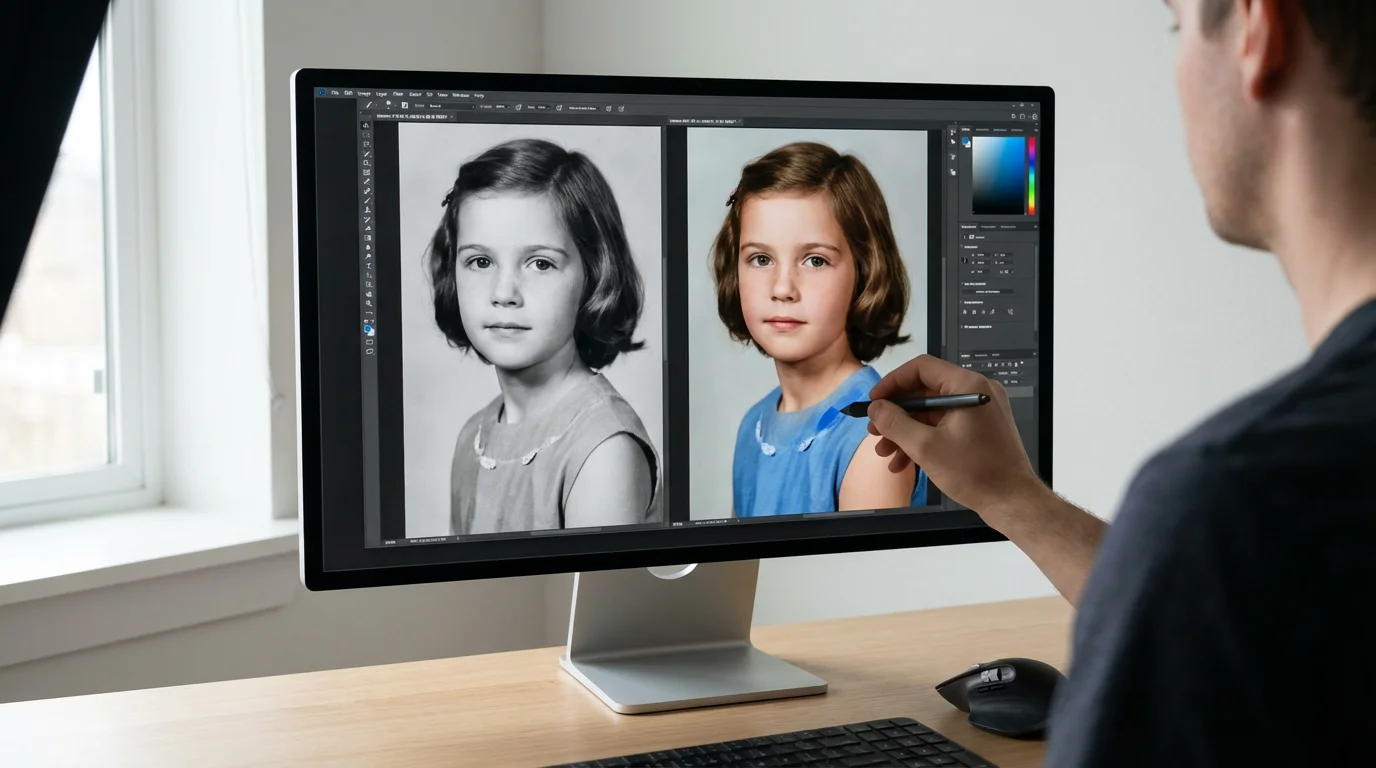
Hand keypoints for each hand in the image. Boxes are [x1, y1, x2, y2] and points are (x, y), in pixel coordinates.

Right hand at [866, 354, 1041, 519]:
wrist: (1012, 501)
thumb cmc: (979, 474)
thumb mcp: (926, 447)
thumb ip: (895, 423)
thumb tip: (876, 408)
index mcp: (968, 387)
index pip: (922, 368)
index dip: (893, 382)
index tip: (875, 400)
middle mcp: (977, 392)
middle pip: (925, 390)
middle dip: (896, 413)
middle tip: (876, 428)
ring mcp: (980, 411)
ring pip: (932, 411)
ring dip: (906, 430)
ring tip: (886, 451)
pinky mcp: (980, 428)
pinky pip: (944, 424)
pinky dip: (924, 438)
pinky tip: (904, 460)